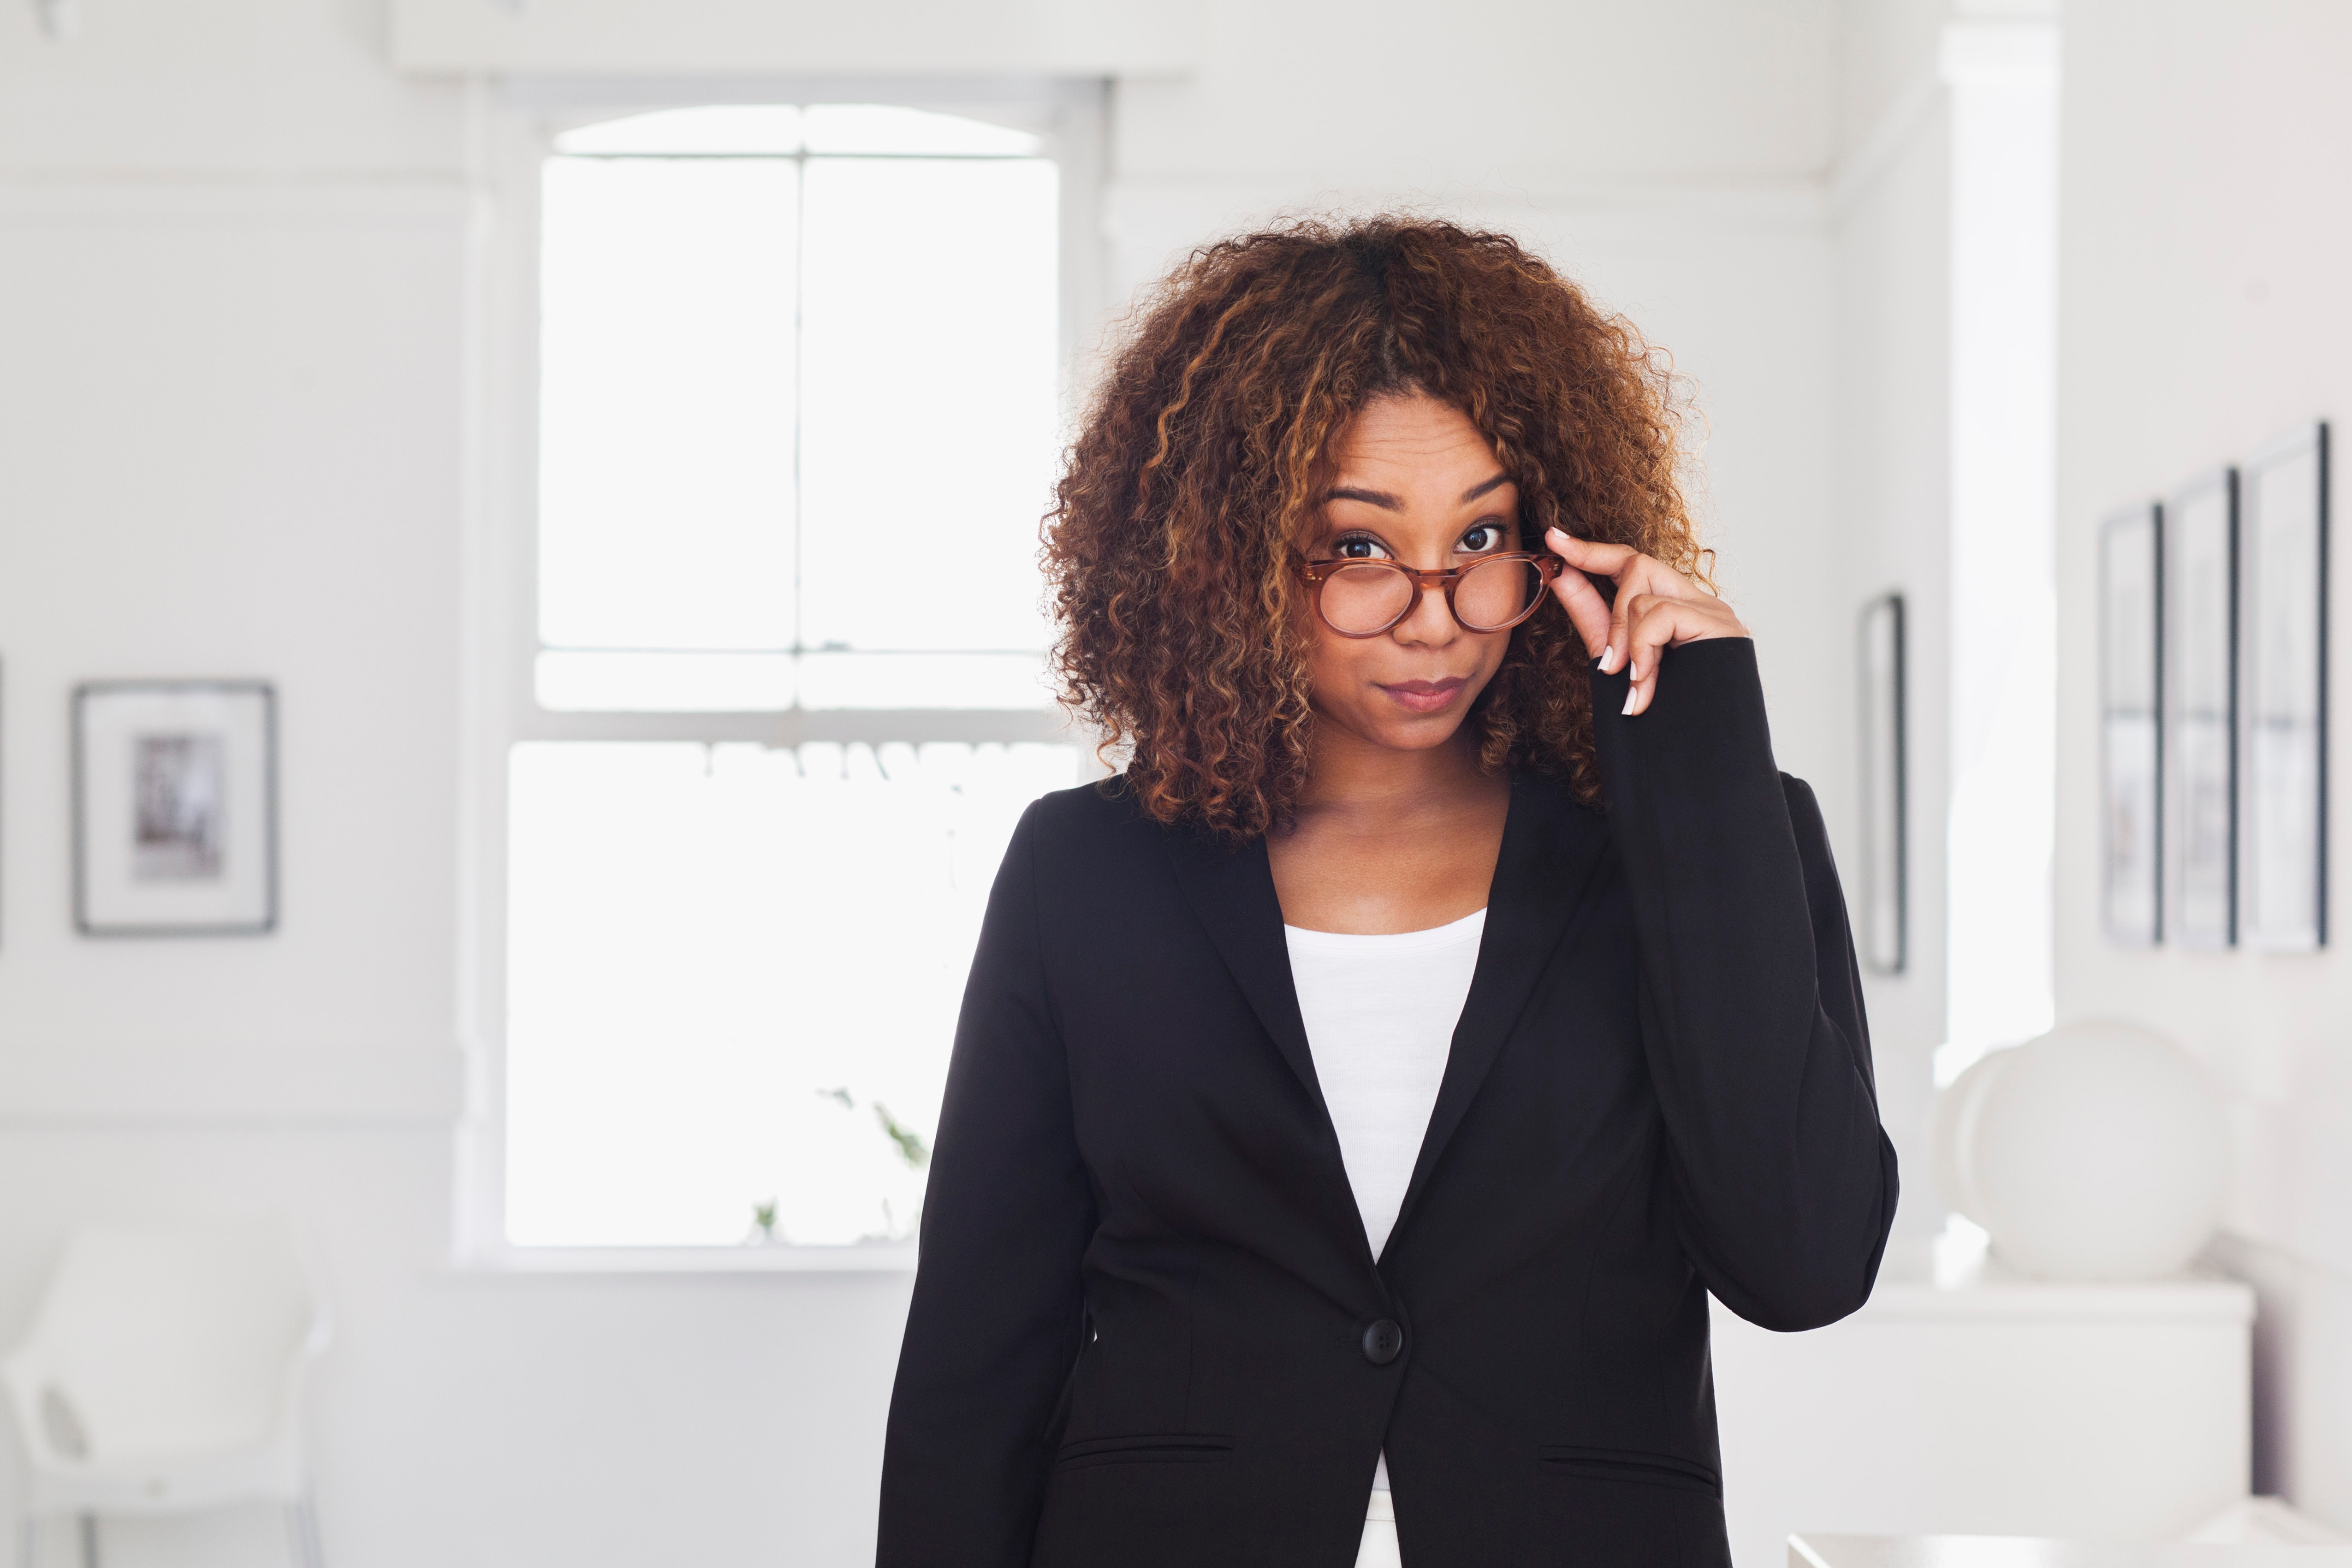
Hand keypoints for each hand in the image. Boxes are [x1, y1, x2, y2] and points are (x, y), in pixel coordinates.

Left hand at [1544, 527, 1749, 716]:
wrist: (1693, 757)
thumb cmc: (1658, 714)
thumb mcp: (1613, 657)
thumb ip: (1592, 615)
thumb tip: (1560, 574)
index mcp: (1674, 611)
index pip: (1633, 564)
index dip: (1591, 550)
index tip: (1553, 538)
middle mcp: (1697, 604)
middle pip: (1637, 564)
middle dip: (1610, 608)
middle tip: (1604, 657)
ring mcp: (1712, 612)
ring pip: (1642, 596)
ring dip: (1625, 644)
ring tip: (1633, 684)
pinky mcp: (1720, 624)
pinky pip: (1659, 615)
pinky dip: (1641, 649)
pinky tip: (1644, 681)